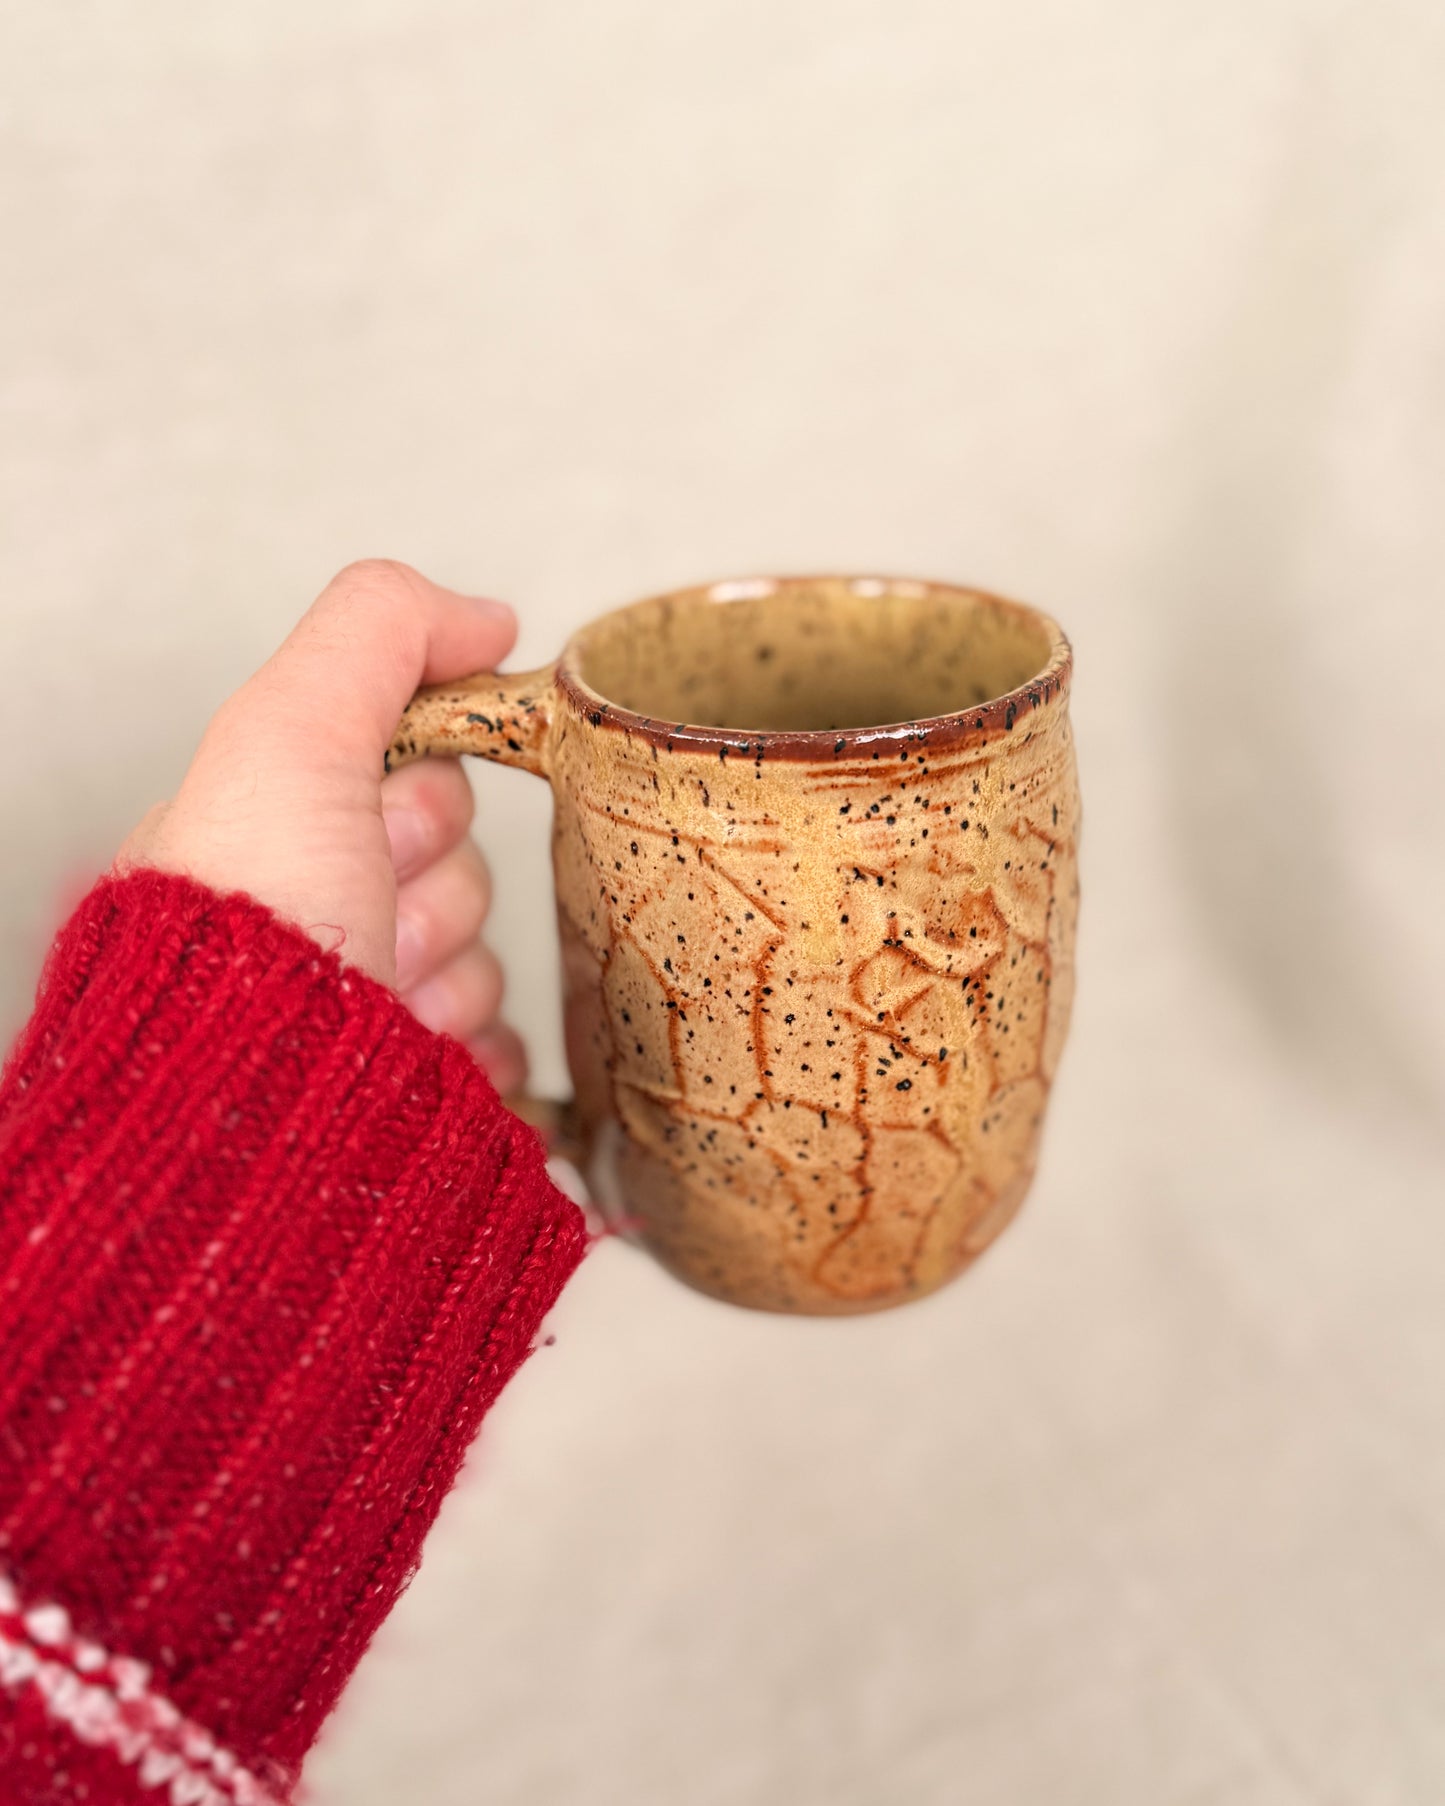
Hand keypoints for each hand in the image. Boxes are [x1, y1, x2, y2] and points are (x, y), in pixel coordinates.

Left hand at [118, 559, 528, 1095]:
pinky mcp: (415, 1101)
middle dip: (437, 899)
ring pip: (487, 966)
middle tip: (377, 922)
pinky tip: (430, 1061)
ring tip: (391, 1008)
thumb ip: (377, 635)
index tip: (381, 829)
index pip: (416, 782)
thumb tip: (484, 618)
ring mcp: (366, 1023)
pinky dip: (482, 1055)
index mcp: (268, 846)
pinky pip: (504, 1053)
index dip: (422, 799)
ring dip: (454, 982)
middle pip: (461, 875)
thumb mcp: (290, 733)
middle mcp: (311, 932)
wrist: (257, 1119)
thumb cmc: (247, 939)